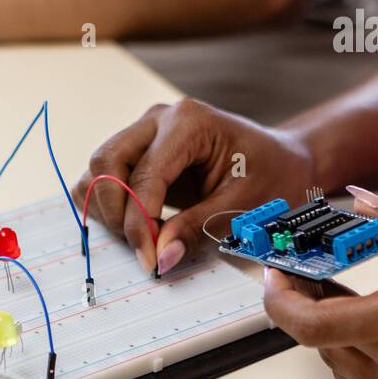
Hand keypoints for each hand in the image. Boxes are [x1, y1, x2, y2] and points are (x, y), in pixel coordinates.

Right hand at [72, 99, 315, 273]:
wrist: (280, 162)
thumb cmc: (270, 175)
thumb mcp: (243, 207)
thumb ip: (197, 229)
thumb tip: (161, 256)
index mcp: (189, 123)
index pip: (144, 175)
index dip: (139, 222)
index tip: (149, 258)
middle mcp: (158, 120)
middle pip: (106, 162)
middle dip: (117, 212)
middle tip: (143, 247)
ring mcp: (144, 132)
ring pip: (98, 169)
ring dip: (109, 208)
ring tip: (144, 234)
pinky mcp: (137, 151)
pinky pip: (102, 176)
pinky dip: (108, 203)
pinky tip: (138, 223)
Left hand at [264, 192, 377, 378]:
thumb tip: (357, 203)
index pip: (314, 324)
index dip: (279, 299)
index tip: (275, 274)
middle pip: (320, 338)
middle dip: (306, 299)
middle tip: (312, 269)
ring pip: (335, 366)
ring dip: (327, 331)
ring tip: (346, 297)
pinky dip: (347, 368)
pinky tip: (363, 340)